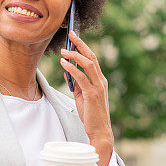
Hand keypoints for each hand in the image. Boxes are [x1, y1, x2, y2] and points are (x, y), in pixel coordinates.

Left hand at [60, 31, 114, 157]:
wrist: (99, 130)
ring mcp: (98, 87)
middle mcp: (101, 81)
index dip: (83, 47)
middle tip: (71, 35)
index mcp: (100, 80)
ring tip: (63, 51)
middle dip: (80, 44)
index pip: (92, 59)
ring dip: (74, 55)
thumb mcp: (82, 96)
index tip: (74, 38)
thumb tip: (67, 71)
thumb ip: (77, 84)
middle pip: (91, 57)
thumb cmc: (91, 114)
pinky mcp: (92, 94)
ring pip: (88, 64)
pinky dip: (72, 69)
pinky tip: (64, 64)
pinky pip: (81, 77)